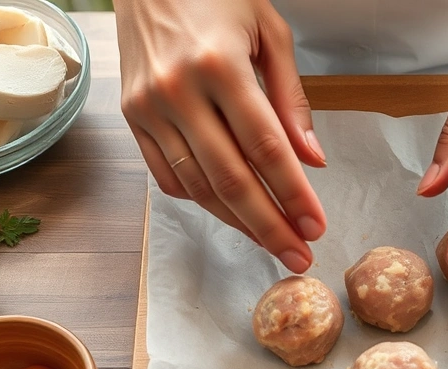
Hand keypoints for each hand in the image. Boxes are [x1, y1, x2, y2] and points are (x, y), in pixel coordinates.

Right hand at [114, 0, 326, 272]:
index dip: (294, 194)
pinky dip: (200, 200)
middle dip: (269, 226)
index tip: (316, 226)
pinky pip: (166, 176)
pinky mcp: (130, 117)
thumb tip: (312, 160)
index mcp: (220, 65)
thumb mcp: (269, 32)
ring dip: (237, 222)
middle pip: (230, 179)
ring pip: (197, 186)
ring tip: (271, 242)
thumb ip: (291, 98)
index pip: (266, 148)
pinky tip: (229, 211)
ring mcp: (148, 108)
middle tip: (299, 257)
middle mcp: (178, 91)